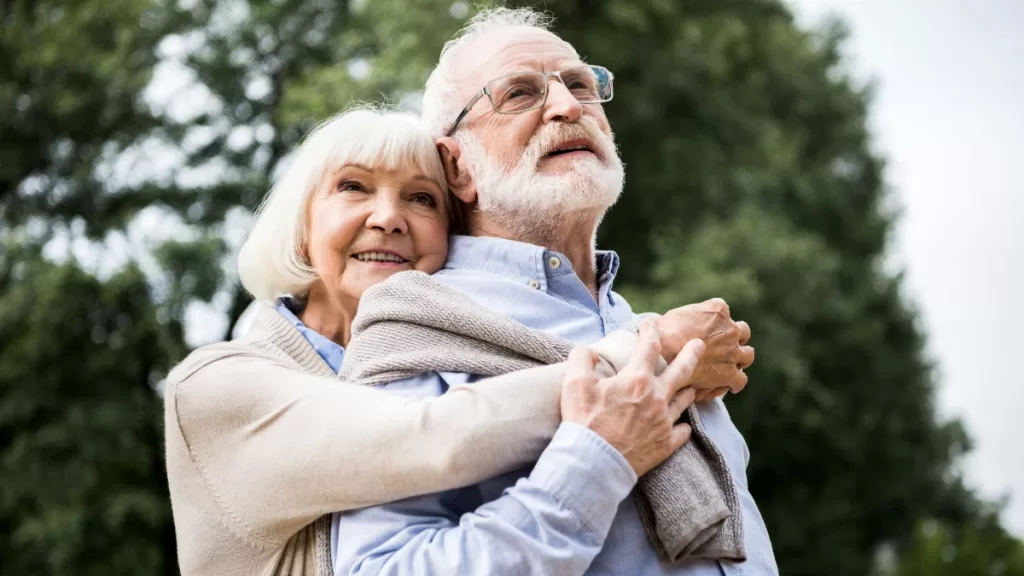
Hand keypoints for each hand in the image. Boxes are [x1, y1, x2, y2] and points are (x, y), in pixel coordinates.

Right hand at [561, 321, 704, 475]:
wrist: (592, 464)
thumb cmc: (583, 422)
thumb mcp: (574, 384)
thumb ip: (582, 359)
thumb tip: (590, 351)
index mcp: (636, 380)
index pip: (648, 347)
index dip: (650, 331)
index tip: (650, 323)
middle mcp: (656, 398)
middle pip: (681, 370)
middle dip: (691, 353)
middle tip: (700, 344)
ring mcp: (663, 422)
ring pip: (684, 401)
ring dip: (688, 389)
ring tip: (691, 385)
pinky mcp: (665, 445)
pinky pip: (681, 432)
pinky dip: (682, 426)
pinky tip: (681, 424)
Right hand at [654, 298, 753, 394]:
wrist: (661, 354)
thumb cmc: (661, 333)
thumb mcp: (677, 314)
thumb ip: (691, 316)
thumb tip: (687, 323)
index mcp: (718, 309)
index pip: (725, 315)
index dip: (717, 325)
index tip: (709, 332)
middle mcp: (730, 328)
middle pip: (743, 332)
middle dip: (735, 340)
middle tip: (724, 347)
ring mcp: (732, 351)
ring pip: (748, 355)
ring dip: (740, 359)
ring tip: (731, 366)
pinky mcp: (729, 373)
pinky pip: (741, 379)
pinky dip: (736, 382)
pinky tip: (730, 386)